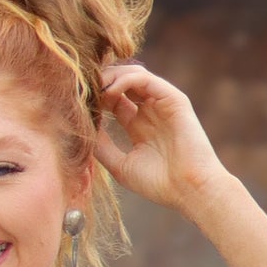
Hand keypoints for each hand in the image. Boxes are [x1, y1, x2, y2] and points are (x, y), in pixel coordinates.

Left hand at [94, 62, 233, 217]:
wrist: (189, 190)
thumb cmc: (158, 184)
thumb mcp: (120, 165)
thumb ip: (102, 146)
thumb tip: (82, 129)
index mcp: (139, 126)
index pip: (113, 100)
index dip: (95, 98)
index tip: (76, 103)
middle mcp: (150, 111)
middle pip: (121, 84)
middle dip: (100, 82)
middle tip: (82, 89)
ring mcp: (162, 104)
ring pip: (132, 76)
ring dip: (110, 77)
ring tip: (94, 88)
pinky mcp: (173, 99)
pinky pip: (145, 79)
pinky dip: (125, 79)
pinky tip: (110, 90)